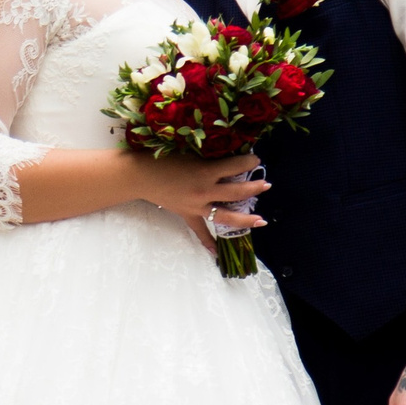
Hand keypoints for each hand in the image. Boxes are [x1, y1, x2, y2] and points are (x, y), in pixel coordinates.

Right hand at [136, 152, 268, 234]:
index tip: (256, 158)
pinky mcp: (187, 214)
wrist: (139, 175)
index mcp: (205, 171)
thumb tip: (227, 155)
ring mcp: (197, 206)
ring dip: (245, 219)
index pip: (235, 166)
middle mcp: (205, 191)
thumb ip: (208, 155)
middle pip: (237, 193)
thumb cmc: (161, 158)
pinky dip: (208, 242)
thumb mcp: (188, 151)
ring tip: (261, 220)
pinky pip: (200, 231)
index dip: (249, 161)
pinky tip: (217, 253)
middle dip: (254, 188)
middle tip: (266, 185)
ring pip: (226, 216)